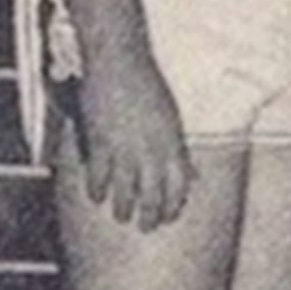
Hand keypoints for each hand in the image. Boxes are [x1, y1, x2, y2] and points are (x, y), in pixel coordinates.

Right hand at [77, 44, 192, 230]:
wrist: (120, 63)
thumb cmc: (149, 87)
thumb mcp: (173, 119)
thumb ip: (180, 151)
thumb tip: (194, 176)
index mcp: (173, 143)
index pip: (180, 188)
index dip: (174, 206)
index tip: (169, 215)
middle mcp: (152, 151)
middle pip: (153, 197)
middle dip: (150, 216)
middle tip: (145, 226)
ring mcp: (126, 149)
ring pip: (125, 192)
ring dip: (123, 209)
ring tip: (120, 215)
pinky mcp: (101, 143)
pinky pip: (98, 176)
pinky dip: (97, 189)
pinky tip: (96, 196)